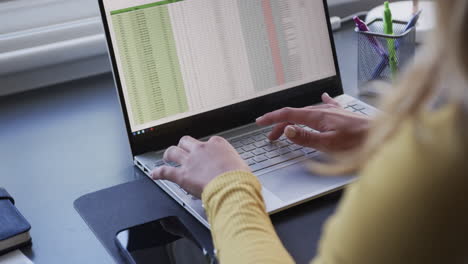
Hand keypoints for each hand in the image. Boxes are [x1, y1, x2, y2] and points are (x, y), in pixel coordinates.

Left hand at [151, 136, 249, 197]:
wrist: (233, 187)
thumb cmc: (240, 178)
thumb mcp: (241, 166)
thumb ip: (233, 165)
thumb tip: (237, 172)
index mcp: (218, 144)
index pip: (208, 141)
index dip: (205, 148)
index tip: (206, 153)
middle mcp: (202, 149)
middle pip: (186, 141)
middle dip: (183, 145)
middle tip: (182, 149)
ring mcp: (190, 161)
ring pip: (173, 152)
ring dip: (168, 154)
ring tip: (166, 157)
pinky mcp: (182, 175)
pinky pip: (165, 171)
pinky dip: (158, 172)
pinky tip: (154, 174)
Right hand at [256, 93, 370, 152]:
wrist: (379, 134)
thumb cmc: (356, 142)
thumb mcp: (328, 144)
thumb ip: (306, 137)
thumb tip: (287, 130)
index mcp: (317, 116)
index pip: (288, 114)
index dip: (272, 118)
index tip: (260, 122)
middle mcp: (322, 110)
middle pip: (294, 115)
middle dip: (279, 124)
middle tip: (270, 137)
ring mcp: (331, 111)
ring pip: (306, 113)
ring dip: (293, 121)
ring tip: (287, 130)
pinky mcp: (340, 114)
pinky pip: (324, 107)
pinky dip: (317, 105)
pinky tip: (322, 97)